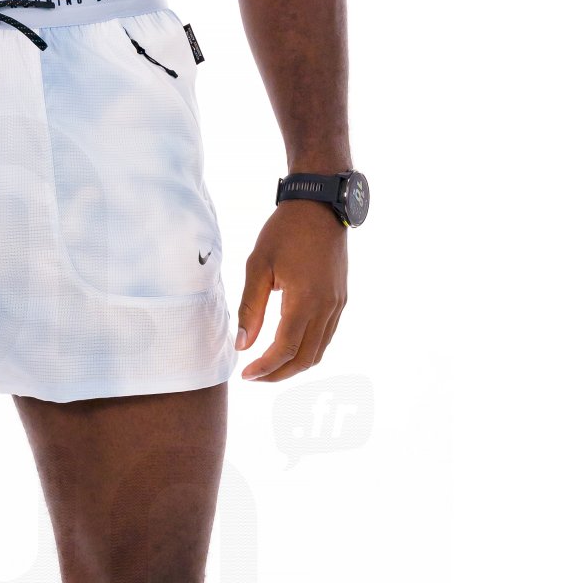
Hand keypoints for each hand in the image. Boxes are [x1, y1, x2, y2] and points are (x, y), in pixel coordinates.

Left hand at [236, 202, 347, 380]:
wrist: (320, 206)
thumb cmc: (285, 232)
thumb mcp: (258, 267)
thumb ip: (250, 309)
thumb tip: (242, 345)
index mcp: (305, 300)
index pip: (285, 350)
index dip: (264, 367)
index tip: (245, 374)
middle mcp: (326, 307)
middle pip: (304, 359)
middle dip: (277, 374)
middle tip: (254, 376)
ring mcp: (337, 305)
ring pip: (318, 352)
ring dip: (293, 365)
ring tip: (268, 366)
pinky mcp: (340, 300)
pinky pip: (326, 337)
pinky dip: (307, 350)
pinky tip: (288, 347)